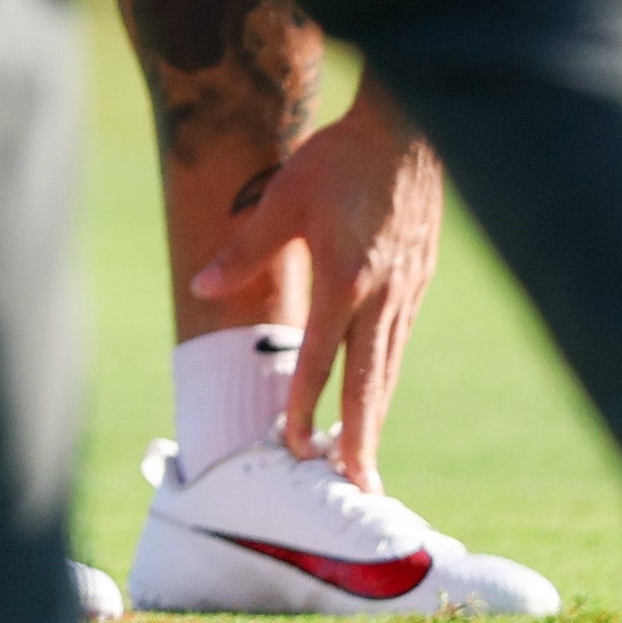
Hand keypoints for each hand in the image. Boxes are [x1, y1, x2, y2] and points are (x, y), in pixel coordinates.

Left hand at [195, 88, 443, 483]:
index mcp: (343, 279)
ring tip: (367, 458)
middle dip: (363, 437)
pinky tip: (377, 391)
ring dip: (378, 414)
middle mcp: (382, 296)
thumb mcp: (281, 201)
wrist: (407, 134)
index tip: (293, 444)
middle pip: (370, 381)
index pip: (320, 357)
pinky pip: (400, 340)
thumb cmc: (336, 162)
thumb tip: (200, 287)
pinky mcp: (421, 282)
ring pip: (390, 366)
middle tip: (359, 488)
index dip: (305, 403)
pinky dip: (387, 374)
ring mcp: (408, 292)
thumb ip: (243, 252)